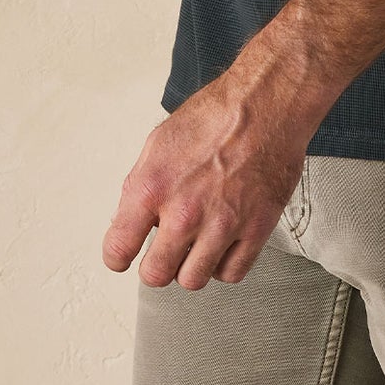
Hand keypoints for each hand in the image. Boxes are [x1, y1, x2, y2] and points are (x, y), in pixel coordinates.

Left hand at [102, 69, 318, 290]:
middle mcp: (184, 212)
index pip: (117, 250)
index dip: (119, 255)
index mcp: (152, 187)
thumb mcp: (159, 141)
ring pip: (192, 281)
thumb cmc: (215, 115)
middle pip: (155, 275)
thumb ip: (139, 186)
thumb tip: (128, 221)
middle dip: (156, 265)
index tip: (125, 255)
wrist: (266, 103)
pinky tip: (223, 243)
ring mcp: (222, 224)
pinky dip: (224, 264)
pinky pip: (231, 273)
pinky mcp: (256, 229)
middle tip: (165, 250)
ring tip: (196, 244)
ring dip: (190, 266)